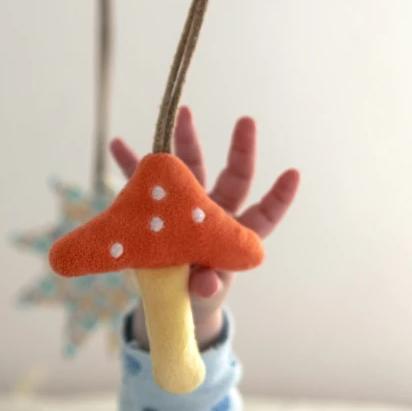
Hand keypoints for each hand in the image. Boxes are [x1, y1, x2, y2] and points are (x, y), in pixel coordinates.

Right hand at [110, 107, 299, 350]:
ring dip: (185, 142)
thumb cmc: (196, 294)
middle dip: (240, 149)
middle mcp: (214, 213)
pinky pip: (143, 181)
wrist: (167, 296)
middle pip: (232, 178)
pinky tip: (118, 144)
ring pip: (189, 168)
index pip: (263, 214)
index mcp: (233, 234)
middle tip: (246, 121)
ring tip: (182, 114)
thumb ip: (205, 288)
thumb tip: (207, 283)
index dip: (279, 197)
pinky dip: (130, 164)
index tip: (293, 173)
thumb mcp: (201, 295)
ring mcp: (185, 206)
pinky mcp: (155, 206)